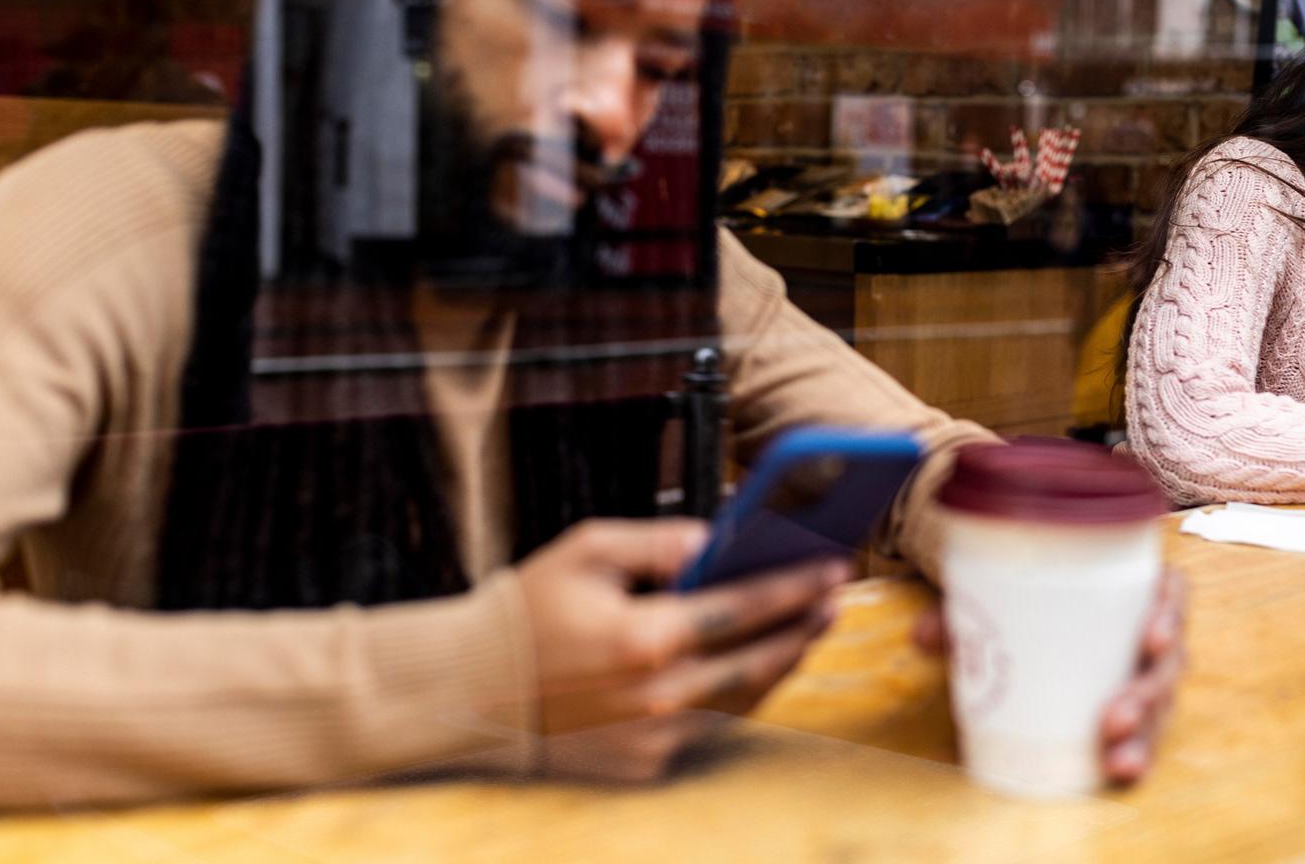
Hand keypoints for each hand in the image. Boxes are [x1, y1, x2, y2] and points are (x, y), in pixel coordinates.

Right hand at [516, 519, 851, 779]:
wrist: (470, 690)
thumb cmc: (529, 610)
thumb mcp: (588, 549)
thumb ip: (661, 540)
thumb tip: (719, 539)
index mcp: (645, 637)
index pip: (745, 606)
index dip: (797, 586)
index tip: (834, 568)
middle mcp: (658, 696)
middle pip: (760, 659)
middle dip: (804, 626)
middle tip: (833, 600)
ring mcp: (654, 738)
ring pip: (744, 699)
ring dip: (781, 663)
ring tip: (804, 629)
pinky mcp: (646, 765)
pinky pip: (711, 727)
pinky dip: (739, 696)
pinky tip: (756, 667)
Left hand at [913, 568, 1189, 784]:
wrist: (1027, 612)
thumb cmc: (1028, 595)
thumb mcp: (999, 593)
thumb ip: (965, 611)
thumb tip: (923, 636)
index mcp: (1132, 588)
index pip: (1171, 593)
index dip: (1171, 615)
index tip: (1150, 640)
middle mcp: (1148, 632)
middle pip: (1167, 662)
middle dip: (1146, 695)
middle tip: (1113, 719)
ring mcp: (1143, 673)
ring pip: (1160, 705)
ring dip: (1144, 736)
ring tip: (1116, 760)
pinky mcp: (1133, 708)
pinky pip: (1147, 732)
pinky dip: (1136, 752)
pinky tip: (1120, 770)